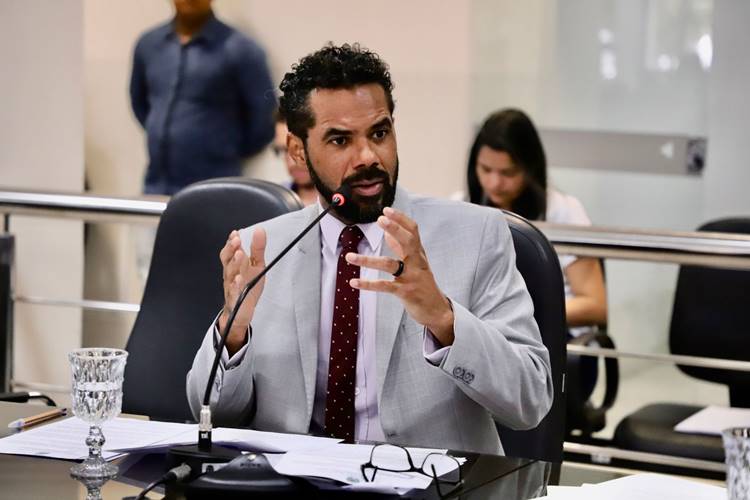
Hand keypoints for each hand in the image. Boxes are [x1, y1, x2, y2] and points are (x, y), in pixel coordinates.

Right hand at [218, 228, 266, 354]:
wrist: (241, 311)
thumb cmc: (247, 285)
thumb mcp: (256, 265)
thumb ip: (257, 248)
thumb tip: (260, 230)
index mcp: (234, 265)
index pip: (229, 252)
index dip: (231, 242)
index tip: (236, 233)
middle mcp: (230, 275)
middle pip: (227, 261)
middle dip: (231, 249)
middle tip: (236, 240)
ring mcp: (232, 287)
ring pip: (231, 274)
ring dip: (235, 263)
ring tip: (240, 254)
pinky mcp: (236, 299)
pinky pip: (234, 291)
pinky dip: (236, 285)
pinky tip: (239, 279)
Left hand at [346, 207, 454, 345]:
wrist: (436, 310)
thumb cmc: (424, 284)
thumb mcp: (416, 264)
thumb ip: (401, 248)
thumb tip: (388, 232)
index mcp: (419, 254)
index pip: (413, 231)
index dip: (401, 219)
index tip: (386, 210)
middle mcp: (417, 263)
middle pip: (408, 241)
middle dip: (395, 228)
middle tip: (380, 219)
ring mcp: (411, 277)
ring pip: (389, 264)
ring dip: (367, 260)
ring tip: (349, 257)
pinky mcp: (405, 292)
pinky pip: (384, 286)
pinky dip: (368, 284)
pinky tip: (353, 282)